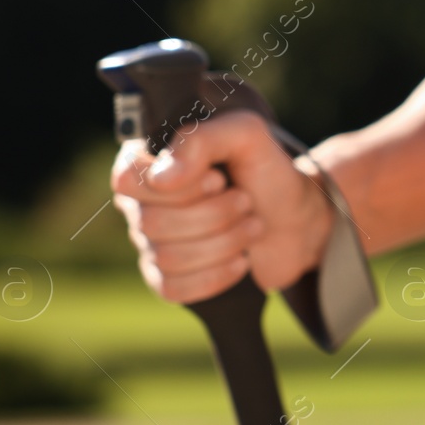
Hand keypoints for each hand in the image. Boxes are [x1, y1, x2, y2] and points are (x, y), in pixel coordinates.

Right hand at [110, 110, 335, 302]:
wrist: (297, 219)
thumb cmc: (266, 171)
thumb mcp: (246, 135)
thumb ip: (202, 140)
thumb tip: (161, 178)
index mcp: (148, 162)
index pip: (128, 178)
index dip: (178, 187)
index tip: (219, 179)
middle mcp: (141, 203)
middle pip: (152, 223)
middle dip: (215, 215)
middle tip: (246, 202)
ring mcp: (151, 244)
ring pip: (167, 257)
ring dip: (224, 242)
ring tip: (253, 226)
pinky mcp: (169, 279)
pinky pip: (172, 289)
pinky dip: (216, 276)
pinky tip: (241, 261)